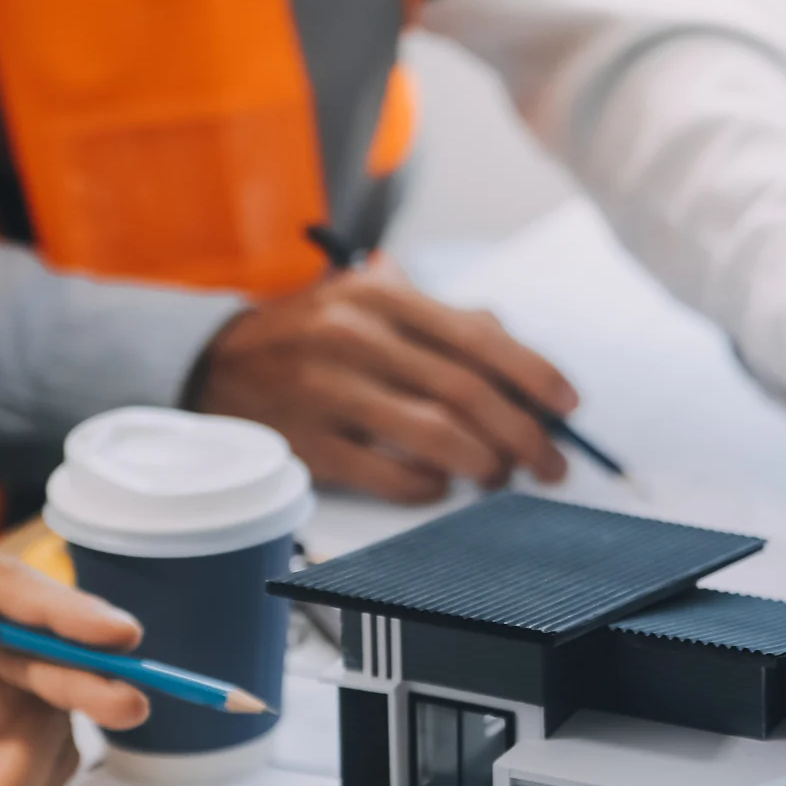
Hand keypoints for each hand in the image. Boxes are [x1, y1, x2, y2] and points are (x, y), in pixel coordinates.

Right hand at [192, 259, 576, 502]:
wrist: (217, 363)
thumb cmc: (315, 335)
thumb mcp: (372, 302)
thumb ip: (445, 322)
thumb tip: (520, 359)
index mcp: (380, 297)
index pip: (478, 338)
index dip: (534, 375)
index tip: (568, 408)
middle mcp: (353, 337)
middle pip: (465, 392)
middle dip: (523, 434)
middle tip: (549, 463)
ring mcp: (326, 391)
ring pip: (434, 434)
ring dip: (484, 464)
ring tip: (501, 475)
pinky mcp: (307, 442)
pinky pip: (387, 475)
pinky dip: (429, 487)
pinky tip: (443, 487)